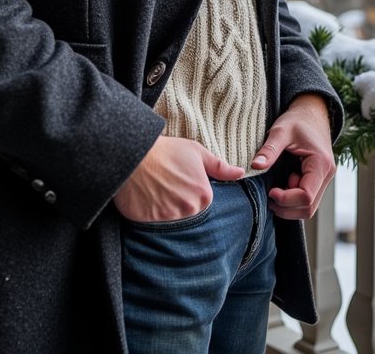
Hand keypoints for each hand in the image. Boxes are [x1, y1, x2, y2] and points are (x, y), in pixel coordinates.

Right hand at [113, 135, 244, 222]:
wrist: (134, 152)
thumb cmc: (167, 151)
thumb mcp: (196, 152)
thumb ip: (220, 166)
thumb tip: (240, 172)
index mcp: (204, 196)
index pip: (201, 203)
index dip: (188, 191)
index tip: (178, 180)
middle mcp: (189, 210)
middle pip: (187, 213)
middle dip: (177, 202)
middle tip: (165, 184)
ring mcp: (169, 218)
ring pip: (170, 220)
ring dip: (163, 209)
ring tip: (154, 189)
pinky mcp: (149, 223)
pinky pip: (152, 224)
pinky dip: (148, 213)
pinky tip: (144, 197)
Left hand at [250, 94, 335, 220]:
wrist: (310, 113)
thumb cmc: (297, 120)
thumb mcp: (281, 131)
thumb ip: (269, 150)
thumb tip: (255, 165)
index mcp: (321, 164)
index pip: (307, 196)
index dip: (287, 199)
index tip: (270, 191)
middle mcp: (327, 175)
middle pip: (309, 207)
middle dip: (287, 206)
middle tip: (269, 195)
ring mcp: (324, 179)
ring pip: (309, 207)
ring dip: (290, 205)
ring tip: (274, 190)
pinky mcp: (318, 180)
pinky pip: (308, 199)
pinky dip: (293, 199)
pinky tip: (282, 186)